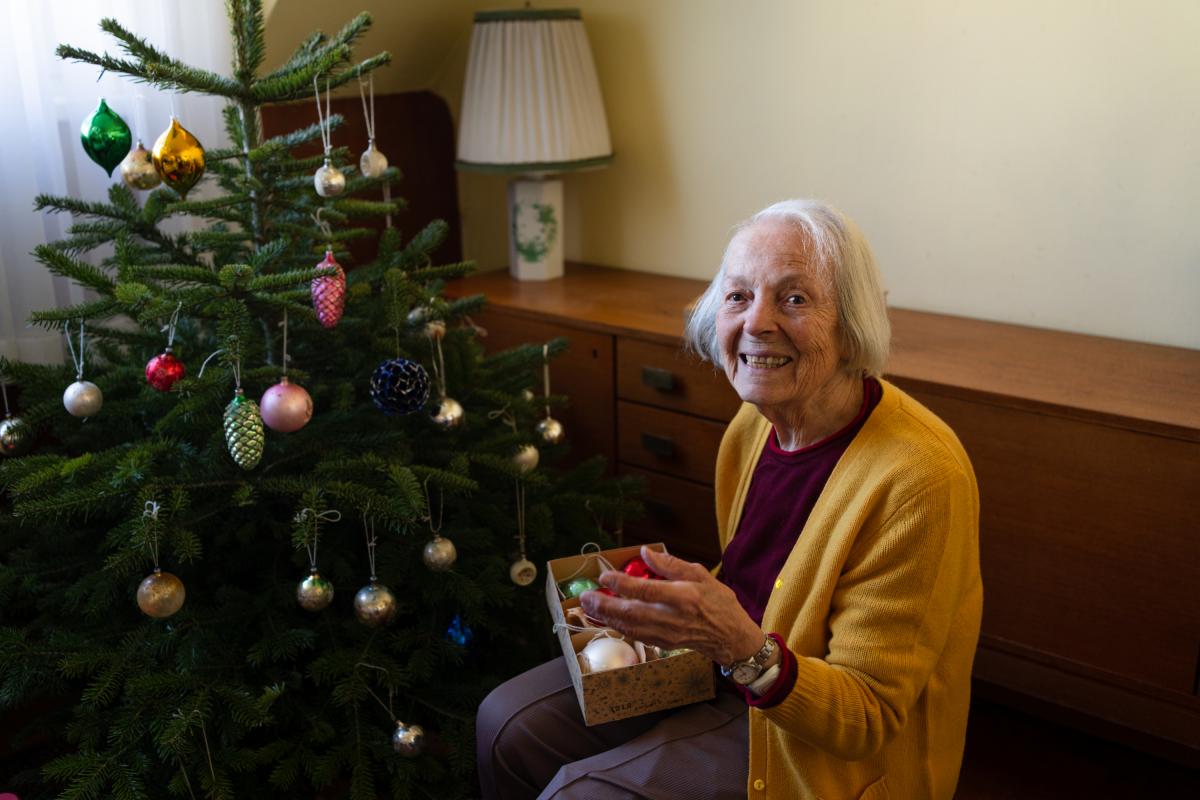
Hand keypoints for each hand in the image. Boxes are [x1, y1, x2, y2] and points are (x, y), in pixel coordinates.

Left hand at [580, 546, 764, 665]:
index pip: (646, 591)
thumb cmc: (718, 602)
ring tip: (589, 607)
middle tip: (585, 597)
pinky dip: (618, 626)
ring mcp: (667, 635)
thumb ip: (671, 564)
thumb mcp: (700, 574)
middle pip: (632, 613)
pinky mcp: (663, 645)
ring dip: (606, 618)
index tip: (604, 575)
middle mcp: (673, 618)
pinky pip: (636, 635)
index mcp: (684, 597)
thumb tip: (645, 552)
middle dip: (605, 605)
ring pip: (629, 627)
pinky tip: (606, 618)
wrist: (731, 637)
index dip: (622, 584)